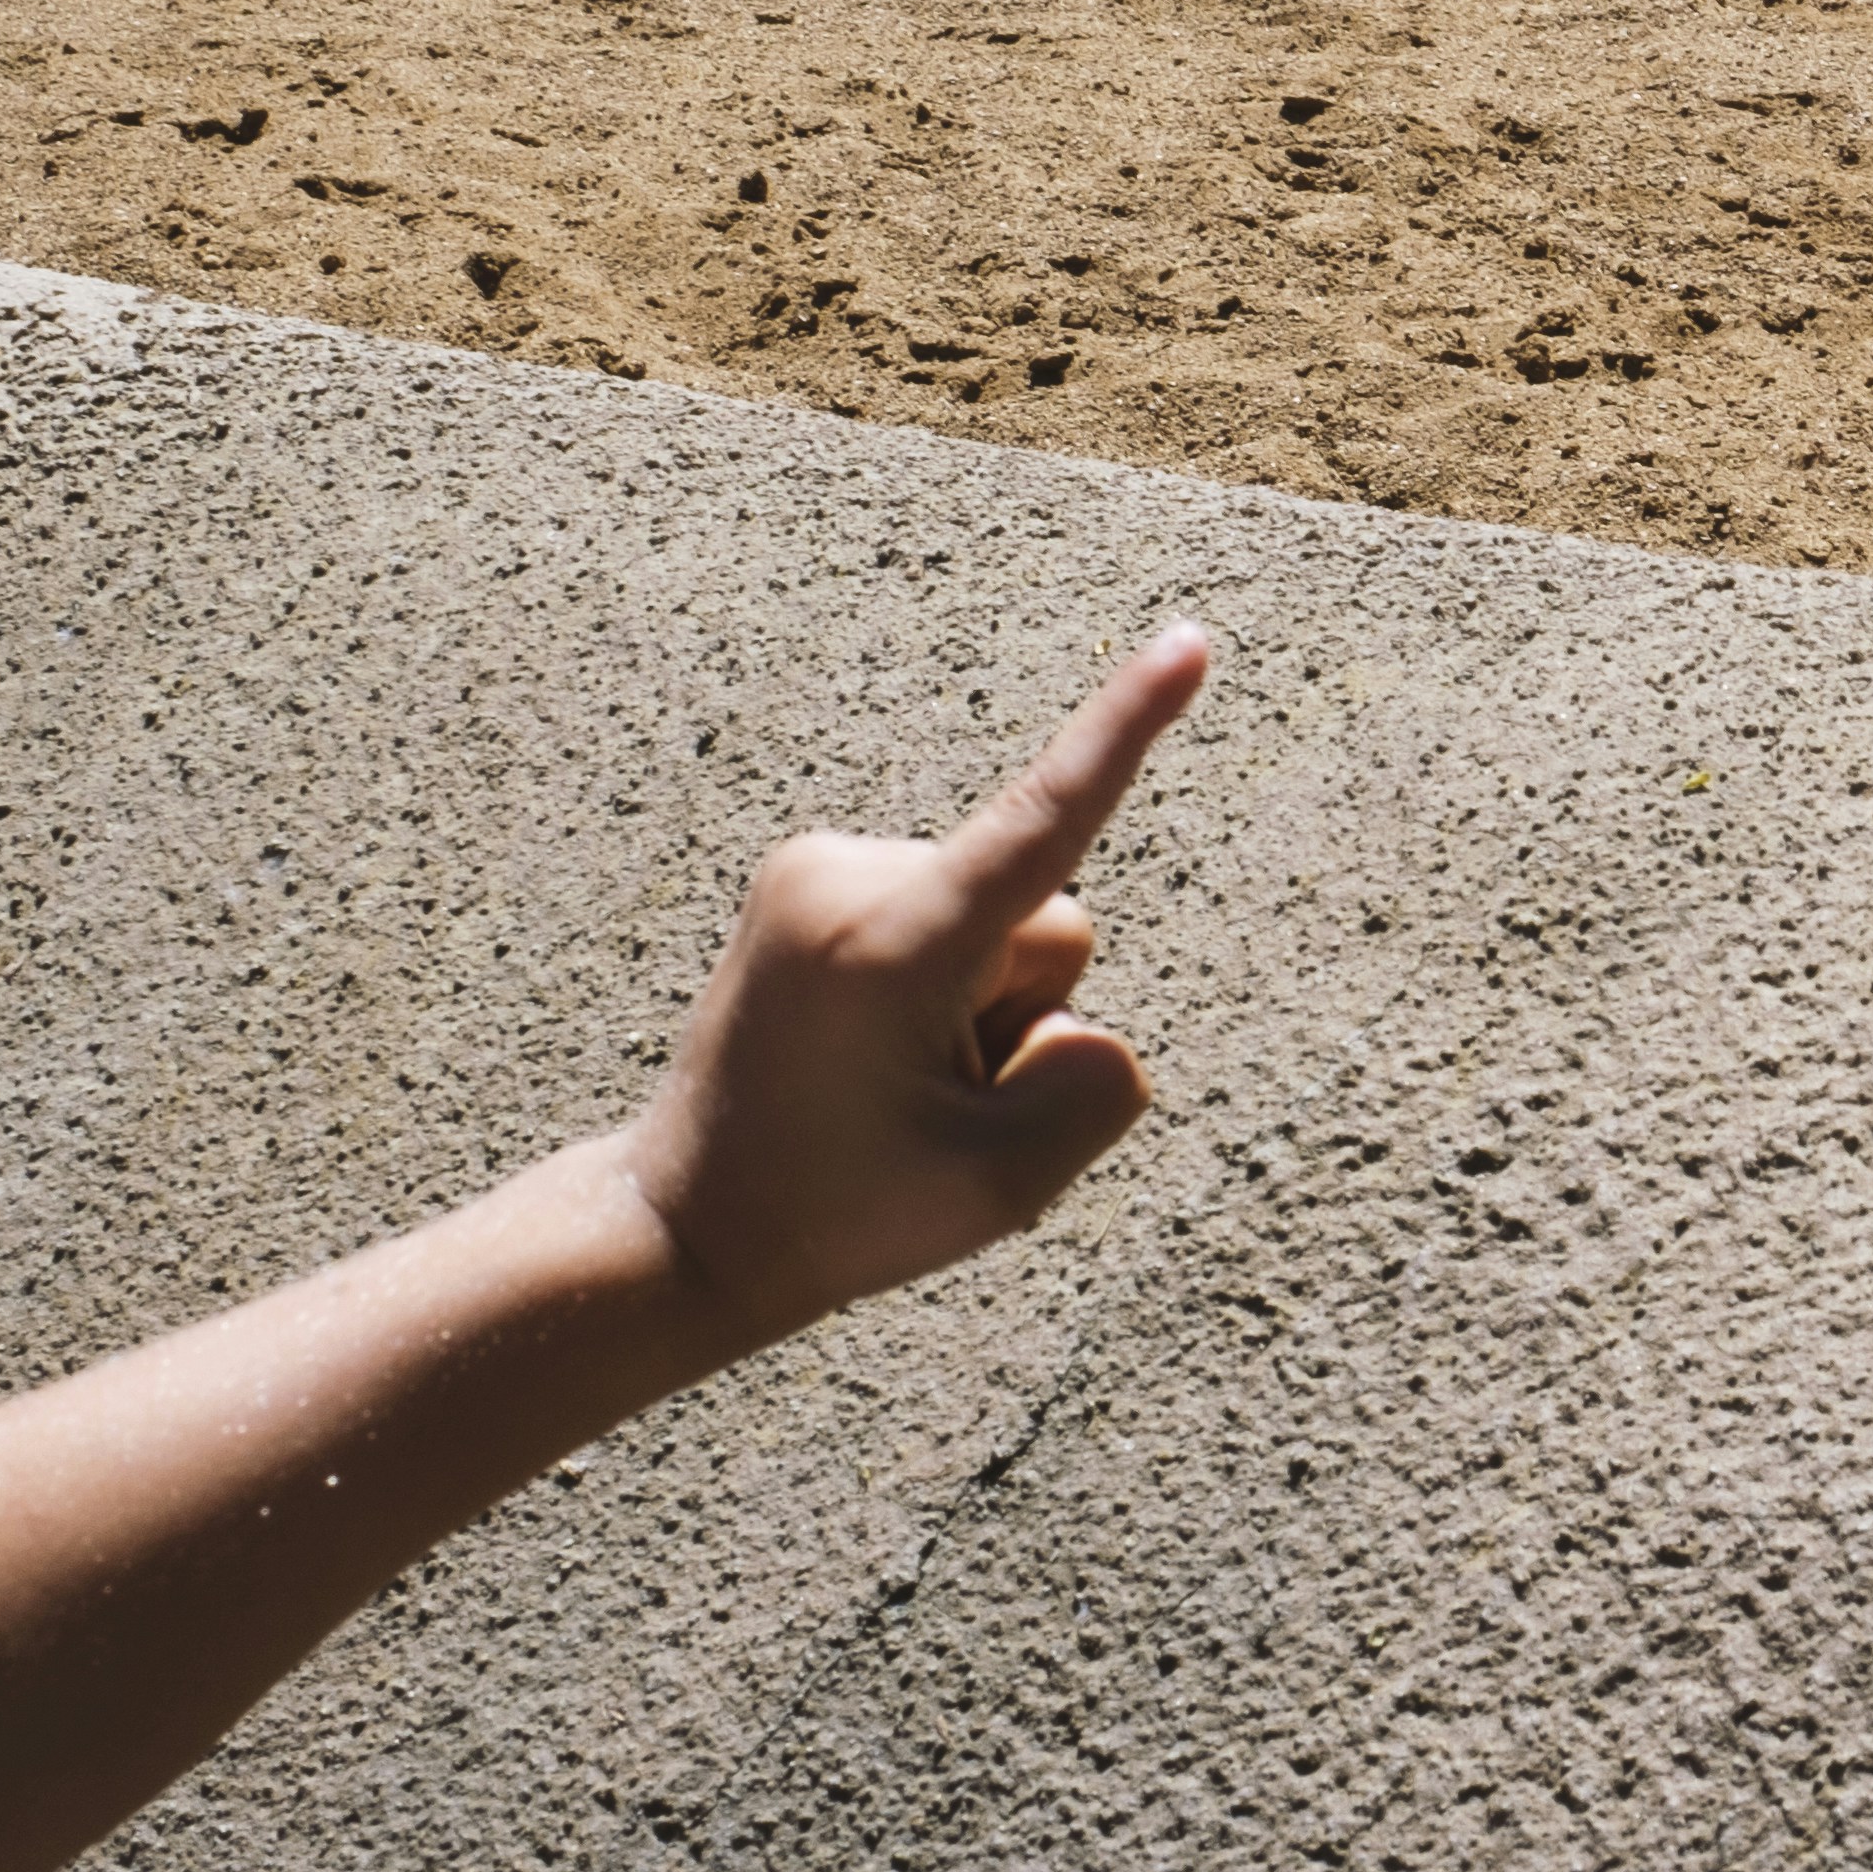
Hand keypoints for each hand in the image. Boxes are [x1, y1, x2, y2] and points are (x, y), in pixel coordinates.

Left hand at [612, 620, 1208, 1340]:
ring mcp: (816, 868)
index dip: (1130, 727)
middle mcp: (844, 874)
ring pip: (1005, 921)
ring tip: (882, 1088)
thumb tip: (1073, 1015)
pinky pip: (953, 915)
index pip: (1044, 820)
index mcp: (891, 942)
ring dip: (979, 1007)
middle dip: (1021, 1011)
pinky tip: (865, 1056)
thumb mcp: (1005, 1186)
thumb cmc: (837, 1213)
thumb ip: (1096, 1082)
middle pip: (1048, 923)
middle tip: (918, 1109)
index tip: (1188, 644)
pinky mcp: (809, 880)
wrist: (684, 1228)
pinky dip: (940, 985)